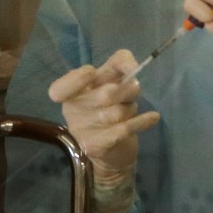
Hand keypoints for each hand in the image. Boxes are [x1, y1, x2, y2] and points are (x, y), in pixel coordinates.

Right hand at [48, 49, 159, 212]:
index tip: (90, 71)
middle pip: (106, 94)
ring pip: (117, 113)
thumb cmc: (111, 105)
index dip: (75, 79)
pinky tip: (153, 117)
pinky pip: (124, 129)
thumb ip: (118, 64)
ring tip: (130, 110)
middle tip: (133, 91)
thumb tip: (132, 67)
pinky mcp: (97, 146)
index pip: (59, 88)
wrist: (113, 148)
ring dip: (131, 108)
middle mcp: (72, 111)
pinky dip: (142, 121)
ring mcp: (83, 131)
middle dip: (128, 90)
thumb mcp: (111, 79)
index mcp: (71, 94)